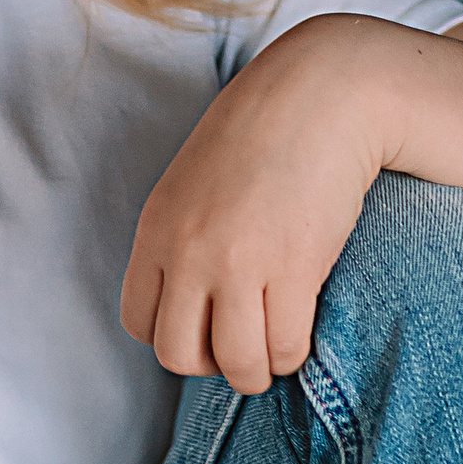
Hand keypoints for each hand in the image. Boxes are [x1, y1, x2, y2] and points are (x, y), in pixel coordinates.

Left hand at [121, 18, 387, 393]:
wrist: (323, 93)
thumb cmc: (264, 134)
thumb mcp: (195, 183)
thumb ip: (183, 238)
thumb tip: (195, 301)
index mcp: (157, 229)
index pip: (139, 322)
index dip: (175, 335)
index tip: (207, 326)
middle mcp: (189, 251)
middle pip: (177, 354)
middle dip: (212, 362)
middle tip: (240, 344)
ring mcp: (239, 262)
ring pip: (234, 363)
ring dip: (256, 370)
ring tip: (273, 350)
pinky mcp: (293, 267)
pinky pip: (282, 347)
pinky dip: (291, 353)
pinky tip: (300, 333)